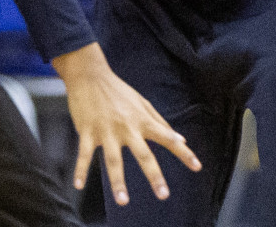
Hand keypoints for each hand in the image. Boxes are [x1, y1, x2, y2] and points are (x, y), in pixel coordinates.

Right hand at [52, 43, 200, 205]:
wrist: (89, 75)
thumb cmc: (118, 91)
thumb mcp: (142, 103)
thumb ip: (160, 122)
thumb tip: (182, 139)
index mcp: (142, 120)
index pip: (167, 138)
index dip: (183, 152)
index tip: (197, 167)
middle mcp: (127, 127)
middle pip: (143, 154)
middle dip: (154, 175)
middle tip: (163, 194)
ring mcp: (106, 130)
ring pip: (113, 159)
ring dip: (118, 181)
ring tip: (123, 201)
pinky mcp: (87, 131)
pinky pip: (84, 154)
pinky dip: (80, 170)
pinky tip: (78, 185)